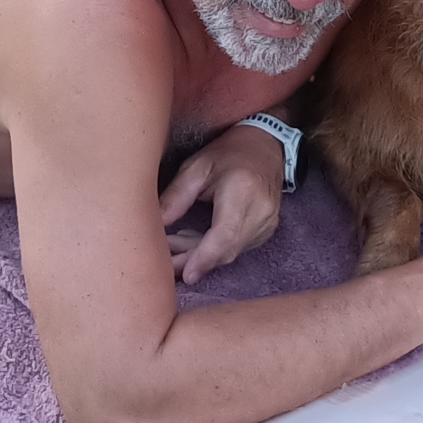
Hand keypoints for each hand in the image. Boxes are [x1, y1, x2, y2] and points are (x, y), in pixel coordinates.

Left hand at [160, 124, 285, 285]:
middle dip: (194, 261)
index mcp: (243, 191)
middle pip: (227, 250)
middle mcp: (261, 211)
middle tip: (165, 263)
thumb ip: (176, 197)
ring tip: (173, 245)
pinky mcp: (265, 231)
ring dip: (200, 256)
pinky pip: (236, 249)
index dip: (204, 258)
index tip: (186, 275)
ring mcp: (267, 223)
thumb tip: (154, 227)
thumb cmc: (228, 154)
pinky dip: (212, 250)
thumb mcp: (196, 167)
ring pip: (230, 253)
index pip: (225, 235)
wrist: (265, 148)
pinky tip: (192, 241)